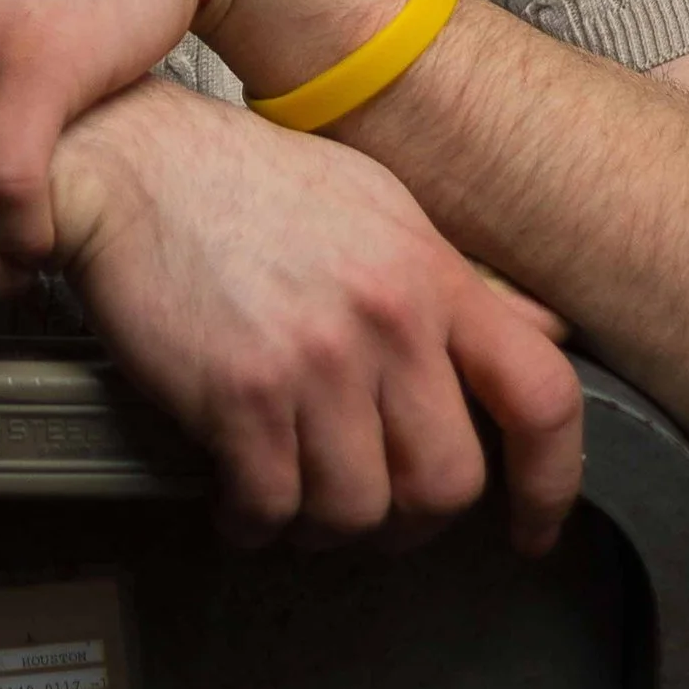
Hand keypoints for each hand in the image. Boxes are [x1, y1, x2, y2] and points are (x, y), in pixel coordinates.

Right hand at [49, 79, 583, 552]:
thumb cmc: (251, 185)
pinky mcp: (238, 393)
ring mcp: (314, 360)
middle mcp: (387, 319)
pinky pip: (270, 508)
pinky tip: (239, 496)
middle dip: (413, 519)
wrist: (134, 162)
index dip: (554, 481)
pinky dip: (254, 522)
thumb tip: (543, 335)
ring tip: (295, 495)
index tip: (534, 526)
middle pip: (449, 483)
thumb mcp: (380, 209)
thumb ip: (458, 283)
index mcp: (431, 272)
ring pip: (359, 511)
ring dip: (325, 525)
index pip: (543, 394)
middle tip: (375, 508)